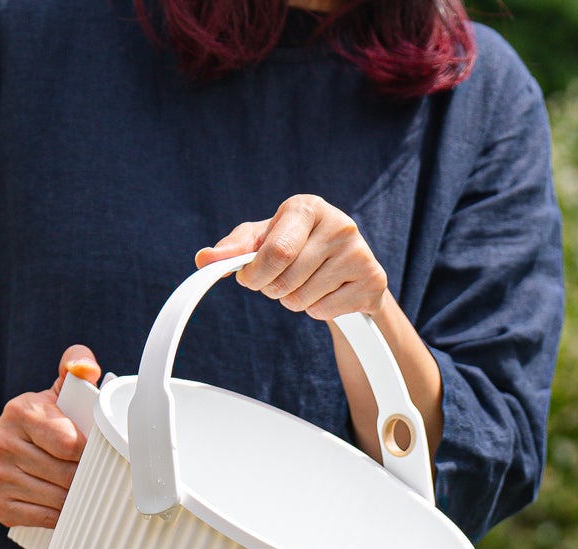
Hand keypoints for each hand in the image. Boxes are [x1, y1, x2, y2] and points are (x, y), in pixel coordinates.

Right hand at [0, 345, 99, 528]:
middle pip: (67, 475)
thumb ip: (78, 368)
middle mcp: (0, 442)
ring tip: (81, 487)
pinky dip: (60, 515)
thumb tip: (84, 367)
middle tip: (95, 474)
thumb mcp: (60, 391)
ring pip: (58, 499)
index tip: (99, 452)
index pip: (71, 444)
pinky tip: (62, 502)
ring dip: (77, 498)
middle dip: (87, 477)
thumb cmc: (45, 423)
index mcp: (20, 411)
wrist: (3, 450)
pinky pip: (44, 518)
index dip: (92, 453)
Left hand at [198, 194, 388, 319]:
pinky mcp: (373, 280)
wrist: (346, 265)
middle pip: (286, 280)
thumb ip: (234, 248)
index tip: (248, 279)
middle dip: (272, 289)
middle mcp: (339, 224)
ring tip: (306, 285)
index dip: (255, 273)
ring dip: (294, 301)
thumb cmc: (297, 246)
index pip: (276, 251)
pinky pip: (324, 311)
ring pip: (302, 300)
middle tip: (279, 282)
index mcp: (308, 207)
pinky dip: (317, 310)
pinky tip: (327, 293)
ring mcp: (359, 252)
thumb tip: (204, 259)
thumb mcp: (264, 239)